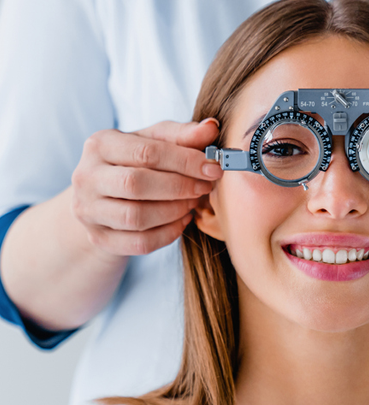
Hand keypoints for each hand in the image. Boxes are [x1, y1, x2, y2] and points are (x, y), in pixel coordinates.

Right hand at [71, 119, 220, 255]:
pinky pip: (139, 242)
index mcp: (100, 144)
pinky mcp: (98, 238)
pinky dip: (168, 233)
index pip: (147, 152)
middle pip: (136, 184)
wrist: (104, 198)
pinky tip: (182, 220)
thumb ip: (182, 135)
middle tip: (204, 187)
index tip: (213, 168)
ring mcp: (88, 210)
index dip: (185, 161)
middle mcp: (86, 176)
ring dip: (174, 211)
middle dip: (179, 187)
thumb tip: (212, 127)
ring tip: (192, 203)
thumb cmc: (135, 163)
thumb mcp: (155, 142)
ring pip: (136, 217)